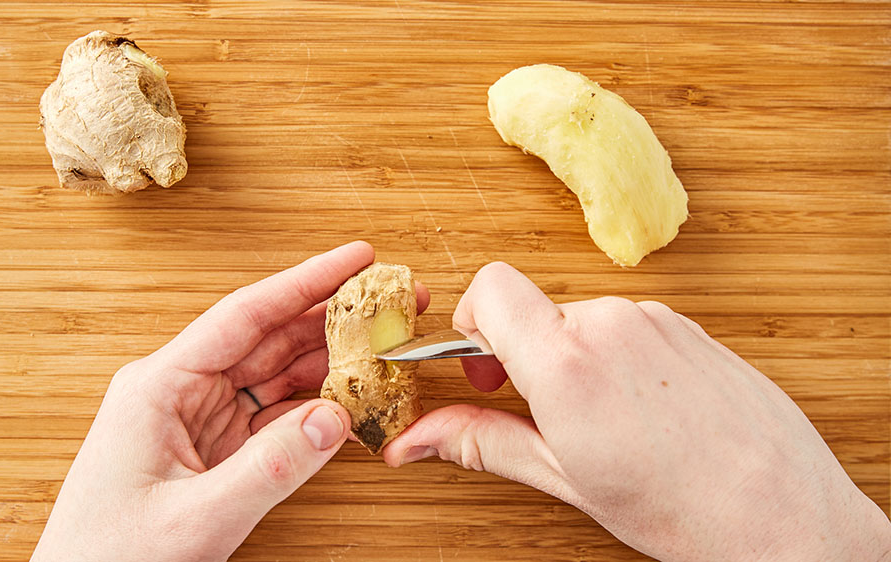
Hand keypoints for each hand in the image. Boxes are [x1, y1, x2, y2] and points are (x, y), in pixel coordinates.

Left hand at [32, 241, 427, 561]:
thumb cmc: (110, 558)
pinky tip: (348, 399)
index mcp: (160, 384)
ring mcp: (197, 419)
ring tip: (379, 344)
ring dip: (327, 360)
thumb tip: (334, 418)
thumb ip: (269, 468)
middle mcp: (179, 390)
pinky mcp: (211, 449)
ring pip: (275, 374)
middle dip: (330, 317)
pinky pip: (272, 415)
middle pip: (268, 337)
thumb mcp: (195, 517)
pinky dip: (312, 407)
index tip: (356, 258)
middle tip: (387, 302)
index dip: (306, 282)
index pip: (245, 314)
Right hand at [384, 262, 889, 560]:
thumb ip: (482, 442)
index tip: (483, 364)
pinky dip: (621, 361)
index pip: (491, 288)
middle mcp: (612, 323)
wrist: (781, 512)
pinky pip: (632, 328)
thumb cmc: (679, 507)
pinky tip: (644, 412)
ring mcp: (657, 320)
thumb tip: (415, 438)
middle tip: (544, 413)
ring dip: (578, 360)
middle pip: (537, 311)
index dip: (472, 319)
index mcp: (566, 362)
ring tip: (607, 423)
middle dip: (527, 355)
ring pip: (586, 321)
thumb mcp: (564, 477)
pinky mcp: (690, 326)